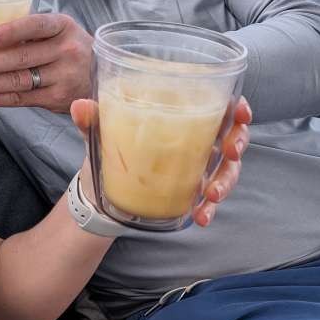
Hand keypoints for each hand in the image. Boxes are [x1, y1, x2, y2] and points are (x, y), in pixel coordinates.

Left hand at [0, 13, 91, 112]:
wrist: (100, 75)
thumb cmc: (68, 48)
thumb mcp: (58, 31)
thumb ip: (31, 32)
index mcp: (63, 26)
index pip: (36, 26)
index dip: (12, 31)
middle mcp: (67, 50)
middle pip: (23, 58)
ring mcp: (64, 77)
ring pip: (20, 81)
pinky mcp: (58, 98)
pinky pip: (22, 99)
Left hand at [69, 96, 252, 227]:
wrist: (99, 189)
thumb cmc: (109, 148)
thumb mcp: (100, 133)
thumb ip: (93, 119)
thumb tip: (79, 107)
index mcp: (180, 115)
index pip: (218, 103)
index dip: (237, 106)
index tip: (240, 112)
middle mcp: (196, 138)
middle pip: (232, 135)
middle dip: (238, 143)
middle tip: (229, 153)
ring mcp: (197, 166)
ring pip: (227, 170)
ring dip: (226, 182)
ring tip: (211, 194)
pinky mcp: (191, 191)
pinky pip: (210, 198)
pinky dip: (210, 208)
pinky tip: (202, 216)